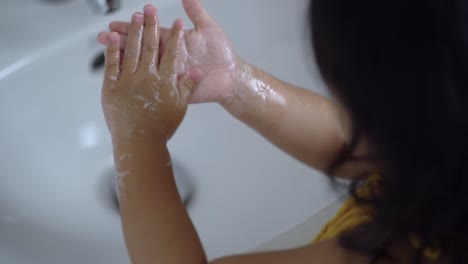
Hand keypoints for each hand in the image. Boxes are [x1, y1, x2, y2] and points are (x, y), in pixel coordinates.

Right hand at [98, 0, 243, 103]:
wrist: (233, 75)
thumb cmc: (222, 53)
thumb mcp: (208, 29)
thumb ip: (196, 12)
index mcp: (173, 42)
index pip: (148, 33)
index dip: (132, 29)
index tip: (114, 24)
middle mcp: (168, 57)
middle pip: (141, 49)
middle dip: (122, 42)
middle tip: (104, 36)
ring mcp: (169, 73)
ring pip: (144, 66)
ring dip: (127, 61)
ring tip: (111, 54)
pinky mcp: (174, 88)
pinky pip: (156, 84)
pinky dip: (142, 81)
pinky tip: (127, 79)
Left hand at [101, 8, 201, 143]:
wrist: (140, 142)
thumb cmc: (161, 127)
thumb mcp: (180, 107)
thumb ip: (188, 86)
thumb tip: (197, 71)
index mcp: (165, 81)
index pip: (172, 53)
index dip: (176, 36)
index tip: (178, 24)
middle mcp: (146, 77)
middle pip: (150, 45)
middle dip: (151, 25)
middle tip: (151, 9)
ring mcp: (128, 80)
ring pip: (131, 50)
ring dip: (133, 31)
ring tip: (135, 16)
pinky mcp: (111, 87)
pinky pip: (111, 64)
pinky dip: (112, 49)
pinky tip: (113, 36)